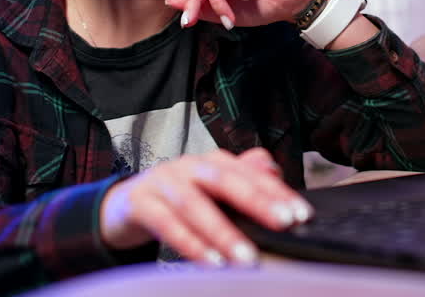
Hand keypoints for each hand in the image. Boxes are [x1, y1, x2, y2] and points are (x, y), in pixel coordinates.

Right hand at [99, 148, 311, 265]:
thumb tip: (274, 170)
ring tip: (247, 259)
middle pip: (225, 180)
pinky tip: (210, 262)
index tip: (301, 214)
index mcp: (211, 161)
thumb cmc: (177, 198)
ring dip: (223, 233)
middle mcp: (189, 166)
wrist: (124, 203)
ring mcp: (163, 182)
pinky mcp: (141, 204)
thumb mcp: (211, 189)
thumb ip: (242, 178)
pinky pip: (166, 224)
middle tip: (284, 224)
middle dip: (257, 201)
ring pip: (195, 205)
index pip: (249, 172)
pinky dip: (189, 244)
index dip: (276, 191)